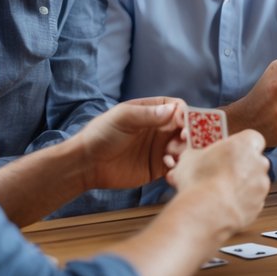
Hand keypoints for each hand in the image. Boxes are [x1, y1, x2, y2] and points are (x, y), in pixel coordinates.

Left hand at [73, 97, 187, 189]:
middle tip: (183, 141)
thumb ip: (148, 114)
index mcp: (152, 111)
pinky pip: (176, 165)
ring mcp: (160, 148)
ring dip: (184, 151)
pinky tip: (168, 166)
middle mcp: (160, 128)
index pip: (178, 108)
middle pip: (186, 128)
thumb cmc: (101, 134)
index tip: (184, 125)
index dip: (185, 115)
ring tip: (170, 155)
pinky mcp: (158, 167)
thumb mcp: (123, 119)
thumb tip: (174, 110)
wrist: (87, 164)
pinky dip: (178, 165)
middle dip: (189, 135)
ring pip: (184, 147)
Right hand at [167, 129, 270, 238]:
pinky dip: (241, 202)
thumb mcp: (189, 157)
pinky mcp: (258, 206)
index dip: (240, 144)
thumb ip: (198, 151)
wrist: (205, 213)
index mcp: (246, 144)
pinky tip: (224, 204)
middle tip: (221, 171)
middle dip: (241, 165)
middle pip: (254, 160)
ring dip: (241, 185)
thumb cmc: (199, 182)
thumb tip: (193, 153)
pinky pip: (251, 201)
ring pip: (254, 182)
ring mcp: (261, 186)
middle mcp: (259, 163)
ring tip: (219, 191)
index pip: (253, 138)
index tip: (228, 150)